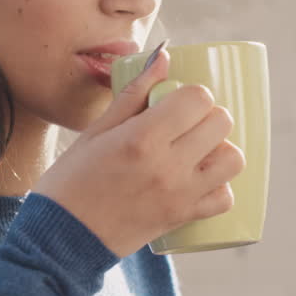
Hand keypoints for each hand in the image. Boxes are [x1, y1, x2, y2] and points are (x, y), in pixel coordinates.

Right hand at [34, 45, 245, 257]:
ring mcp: (179, 194)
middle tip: (185, 124)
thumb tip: (164, 57)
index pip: (197, 98)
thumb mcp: (95, 131)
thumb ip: (133, 94)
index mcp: (142, 137)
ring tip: (196, 150)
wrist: (62, 238)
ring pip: (232, 160)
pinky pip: (225, 198)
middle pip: (221, 122)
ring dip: (220, 149)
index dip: (190, 94)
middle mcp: (167, 165)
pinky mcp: (182, 217)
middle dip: (207, 116)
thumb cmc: (71, 181)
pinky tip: (198, 180)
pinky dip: (218, 187)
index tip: (176, 101)